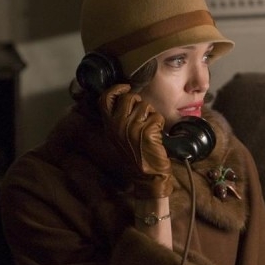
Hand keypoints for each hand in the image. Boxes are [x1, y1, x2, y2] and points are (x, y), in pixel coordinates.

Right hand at [99, 84, 172, 198]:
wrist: (147, 176)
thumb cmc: (136, 155)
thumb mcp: (119, 137)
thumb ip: (118, 119)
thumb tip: (123, 97)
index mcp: (108, 125)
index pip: (105, 98)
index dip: (116, 89)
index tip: (125, 87)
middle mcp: (117, 124)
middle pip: (129, 98)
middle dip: (139, 102)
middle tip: (144, 115)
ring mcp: (132, 127)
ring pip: (146, 106)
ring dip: (151, 115)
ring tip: (149, 129)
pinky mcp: (146, 131)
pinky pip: (157, 116)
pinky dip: (159, 123)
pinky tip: (155, 136)